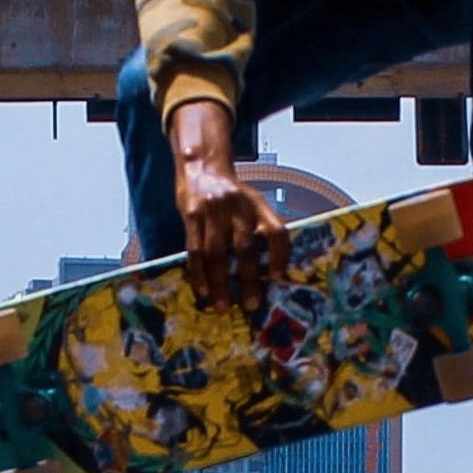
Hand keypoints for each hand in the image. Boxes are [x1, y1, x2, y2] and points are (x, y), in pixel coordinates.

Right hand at [169, 97, 288, 307]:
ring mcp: (212, 212)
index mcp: (257, 205)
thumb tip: (270, 268)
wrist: (201, 166)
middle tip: (252, 305)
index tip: (278, 278)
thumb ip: (259, 227)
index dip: (280, 255)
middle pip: (245, 247)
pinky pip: (195, 250)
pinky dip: (199, 273)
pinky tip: (203, 291)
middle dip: (248, 279)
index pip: (276, 231)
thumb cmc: (230, 193)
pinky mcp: (191, 216)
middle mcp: (237, 208)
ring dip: (220, 283)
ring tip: (223, 305)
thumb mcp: (251, 202)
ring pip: (217, 254)